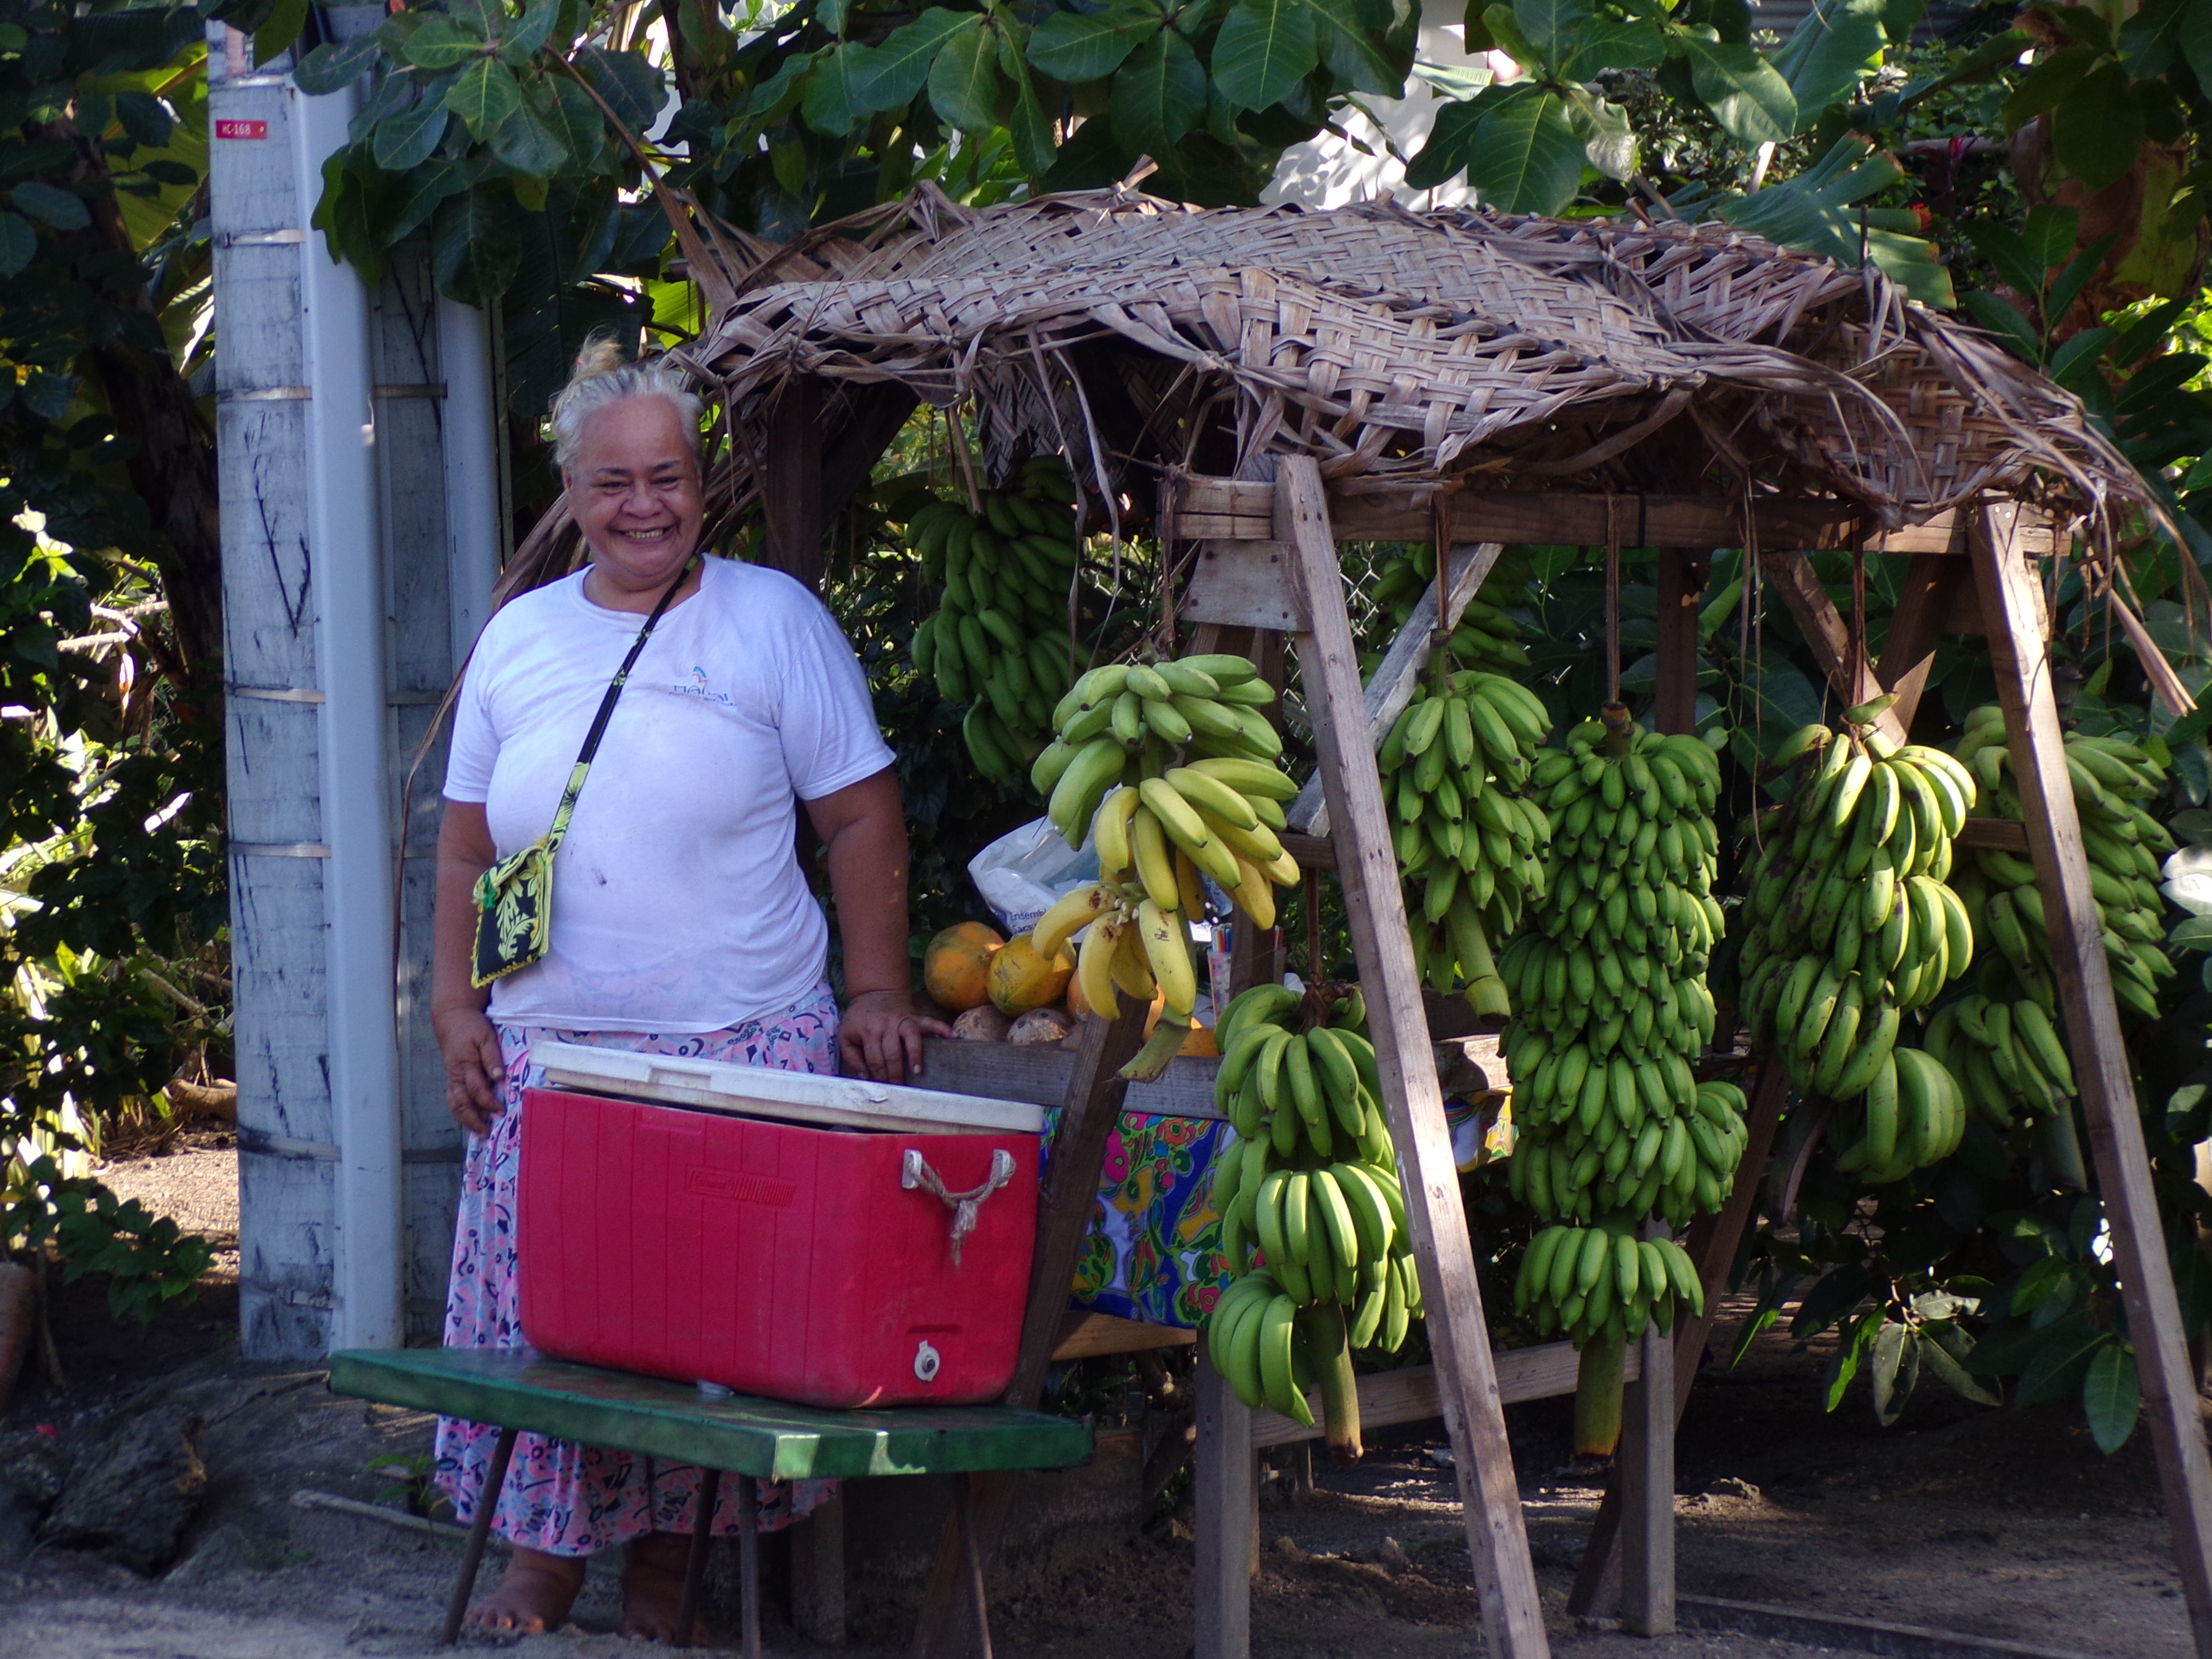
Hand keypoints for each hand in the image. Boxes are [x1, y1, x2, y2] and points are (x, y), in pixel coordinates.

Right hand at [434, 1003, 505, 1135]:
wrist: (451, 1018)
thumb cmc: (471, 1026)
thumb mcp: (486, 1036)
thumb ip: (492, 1057)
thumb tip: (499, 1077)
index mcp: (466, 1064)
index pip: (477, 1090)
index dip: (489, 1102)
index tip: (501, 1111)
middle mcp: (456, 1074)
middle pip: (461, 1103)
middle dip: (473, 1120)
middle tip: (486, 1133)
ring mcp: (451, 1077)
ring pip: (455, 1103)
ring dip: (466, 1119)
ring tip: (478, 1131)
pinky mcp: (451, 1077)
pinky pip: (453, 1098)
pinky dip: (460, 1111)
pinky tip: (469, 1118)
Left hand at [840, 989, 954, 1082]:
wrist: (874, 993)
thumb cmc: (859, 1018)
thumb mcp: (845, 1034)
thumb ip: (851, 1056)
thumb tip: (865, 1076)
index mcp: (868, 1031)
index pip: (875, 1059)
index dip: (878, 1074)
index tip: (883, 1086)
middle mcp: (886, 1025)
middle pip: (892, 1053)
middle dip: (895, 1072)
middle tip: (898, 1086)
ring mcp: (902, 1019)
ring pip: (911, 1038)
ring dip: (915, 1055)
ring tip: (917, 1071)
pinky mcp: (915, 1016)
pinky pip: (930, 1022)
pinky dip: (942, 1028)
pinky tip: (953, 1037)